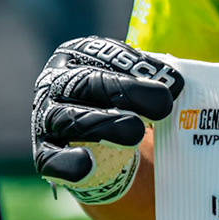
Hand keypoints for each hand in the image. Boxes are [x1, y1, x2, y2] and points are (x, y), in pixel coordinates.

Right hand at [32, 38, 182, 204]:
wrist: (99, 146)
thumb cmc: (122, 104)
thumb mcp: (136, 85)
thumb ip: (154, 80)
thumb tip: (175, 84)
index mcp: (77, 57)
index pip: (104, 54)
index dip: (137, 66)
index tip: (174, 82)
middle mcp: (56, 83)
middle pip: (85, 84)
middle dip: (124, 92)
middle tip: (162, 106)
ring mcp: (46, 118)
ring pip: (68, 119)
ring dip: (102, 125)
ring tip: (136, 133)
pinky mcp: (44, 154)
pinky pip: (50, 159)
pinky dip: (67, 162)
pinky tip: (86, 164)